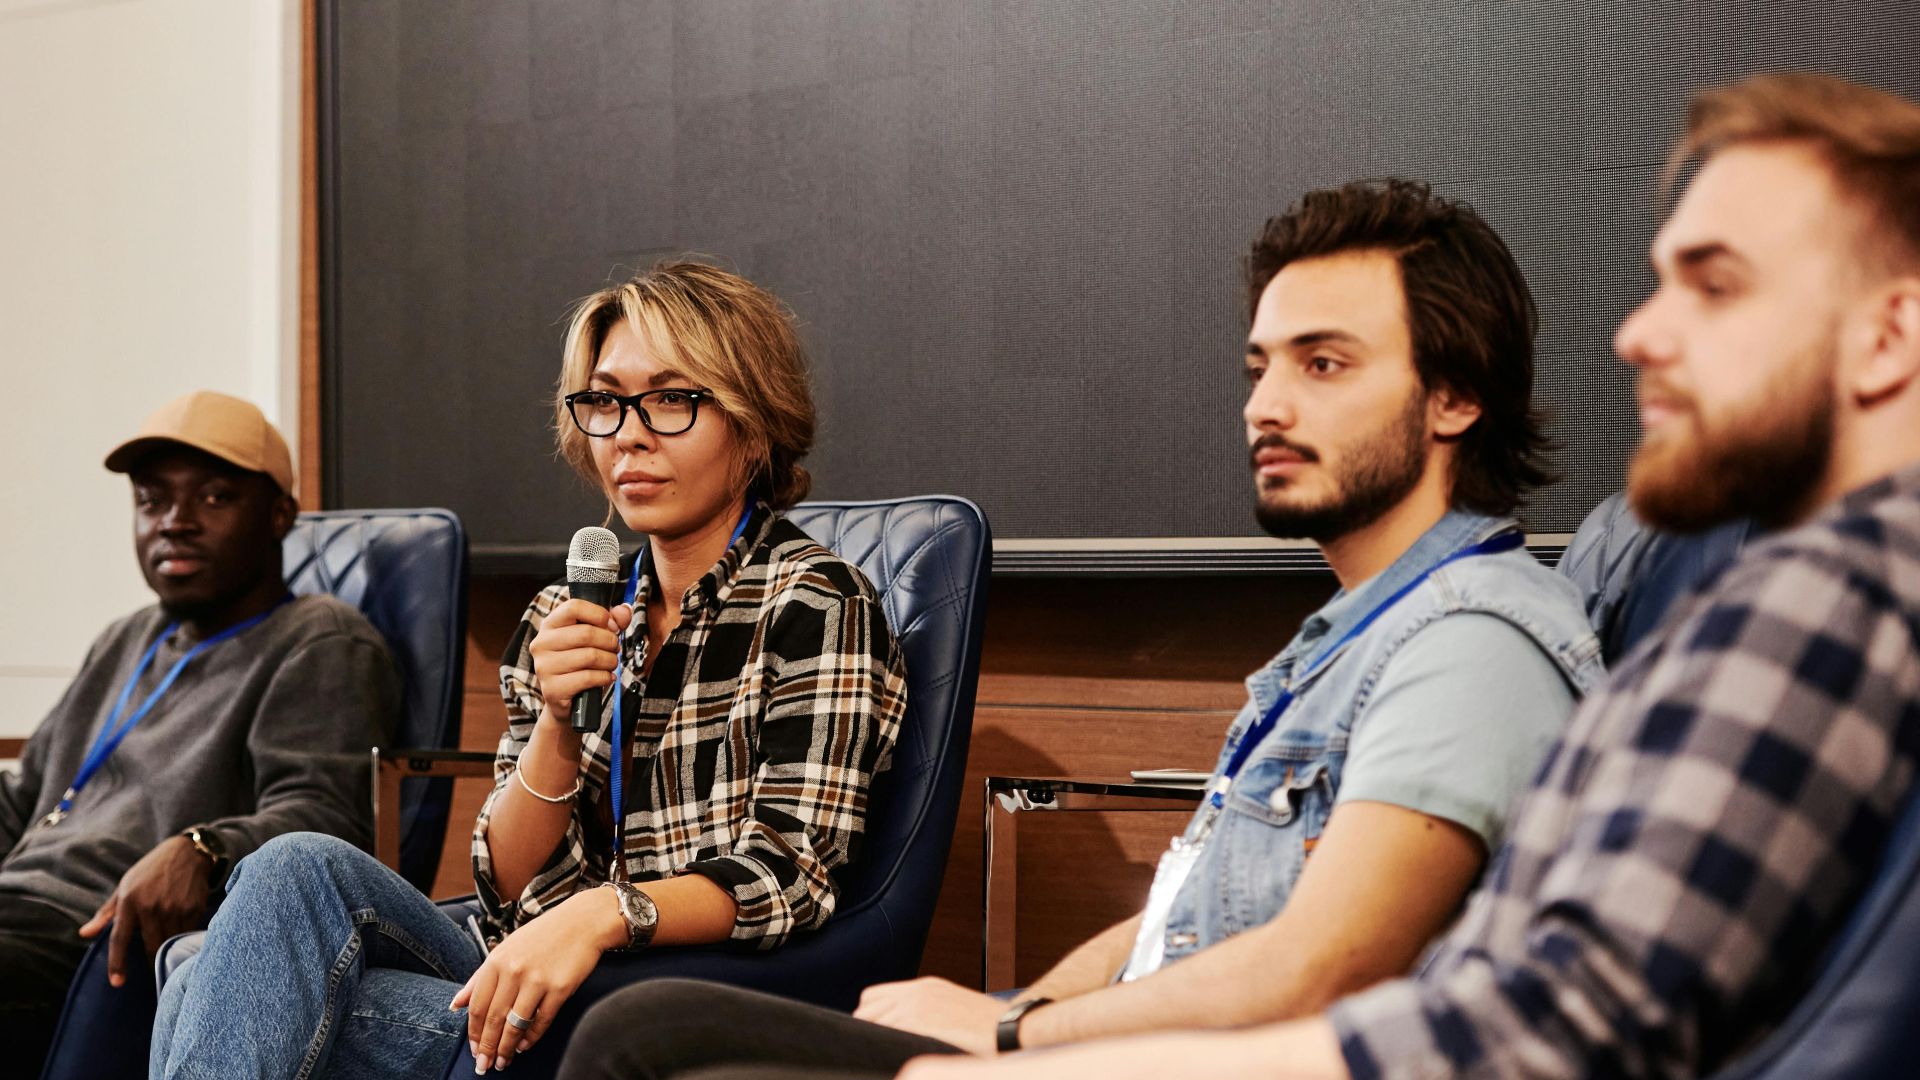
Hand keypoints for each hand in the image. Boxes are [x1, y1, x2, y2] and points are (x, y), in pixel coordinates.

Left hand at [77, 835, 213, 986]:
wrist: (187, 852)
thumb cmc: (150, 871)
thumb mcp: (124, 887)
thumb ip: (106, 914)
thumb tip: (84, 934)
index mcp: (130, 901)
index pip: (119, 939)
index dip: (117, 963)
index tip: (117, 983)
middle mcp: (151, 906)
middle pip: (150, 946)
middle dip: (151, 962)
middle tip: (152, 971)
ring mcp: (174, 908)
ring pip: (170, 942)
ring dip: (169, 951)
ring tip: (169, 957)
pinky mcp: (194, 908)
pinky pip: (187, 933)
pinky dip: (184, 939)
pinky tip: (184, 938)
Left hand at [450, 886, 624, 1070]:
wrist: (583, 922)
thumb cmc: (543, 935)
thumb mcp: (505, 950)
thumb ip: (479, 978)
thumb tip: (455, 1004)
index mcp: (496, 961)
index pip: (477, 1005)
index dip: (473, 1033)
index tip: (473, 1049)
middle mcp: (513, 970)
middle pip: (493, 1019)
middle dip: (487, 1047)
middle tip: (484, 1066)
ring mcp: (537, 980)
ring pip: (515, 1024)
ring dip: (506, 1048)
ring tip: (503, 1062)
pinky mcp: (559, 988)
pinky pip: (541, 1021)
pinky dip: (531, 1037)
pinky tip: (524, 1046)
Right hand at [529, 598, 633, 722]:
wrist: (565, 700)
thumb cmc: (580, 663)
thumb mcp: (594, 637)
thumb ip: (611, 621)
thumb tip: (624, 610)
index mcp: (549, 625)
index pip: (574, 607)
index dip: (599, 615)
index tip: (611, 626)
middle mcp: (541, 643)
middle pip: (586, 633)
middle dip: (610, 641)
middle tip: (615, 649)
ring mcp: (544, 667)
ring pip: (590, 656)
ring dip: (610, 661)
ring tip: (611, 664)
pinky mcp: (552, 688)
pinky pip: (589, 677)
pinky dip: (605, 677)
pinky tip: (607, 678)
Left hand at [854, 976, 1005, 1055]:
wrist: (1012, 1027)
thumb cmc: (991, 1026)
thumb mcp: (954, 1007)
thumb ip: (929, 1013)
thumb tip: (909, 1031)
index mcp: (924, 987)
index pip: (873, 996)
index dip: (870, 1017)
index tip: (875, 1034)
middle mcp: (916, 993)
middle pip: (865, 1011)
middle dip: (867, 1031)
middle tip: (879, 1050)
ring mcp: (915, 1008)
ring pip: (870, 1024)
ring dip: (874, 1041)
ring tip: (887, 1055)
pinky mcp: (918, 1026)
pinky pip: (883, 1035)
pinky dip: (883, 1047)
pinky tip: (895, 1057)